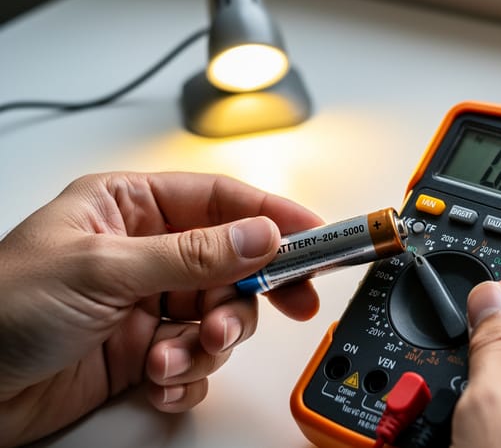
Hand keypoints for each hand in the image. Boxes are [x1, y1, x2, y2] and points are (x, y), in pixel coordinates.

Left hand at [0, 172, 323, 446]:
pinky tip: (157, 381)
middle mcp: (144, 253)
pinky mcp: (144, 352)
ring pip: (219, 317)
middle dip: (248, 296)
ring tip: (177, 358)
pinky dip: (186, 376)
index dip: (273, 216)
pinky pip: (195, 360)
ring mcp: (146, 304)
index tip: (316, 235)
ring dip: (209, 344)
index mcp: (129, 208)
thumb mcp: (102, 269)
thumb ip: (191, 254)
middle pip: (233, 265)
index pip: (221, 201)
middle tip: (282, 309)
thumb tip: (261, 234)